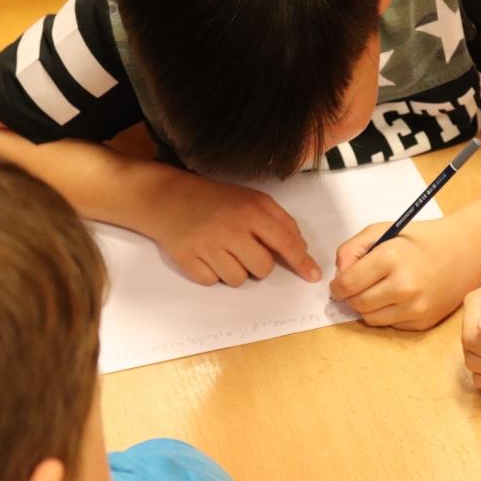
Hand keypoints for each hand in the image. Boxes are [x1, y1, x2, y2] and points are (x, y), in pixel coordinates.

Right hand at [147, 172, 321, 286]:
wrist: (166, 197)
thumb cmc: (215, 200)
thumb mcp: (251, 199)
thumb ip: (280, 221)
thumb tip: (300, 247)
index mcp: (251, 210)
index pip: (285, 242)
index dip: (302, 262)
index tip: (313, 276)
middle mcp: (230, 228)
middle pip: (263, 269)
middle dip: (258, 265)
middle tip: (243, 249)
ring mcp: (207, 245)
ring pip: (238, 280)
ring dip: (234, 270)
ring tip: (222, 250)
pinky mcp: (187, 259)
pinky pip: (212, 282)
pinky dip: (212, 274)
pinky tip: (205, 255)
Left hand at [330, 218, 478, 330]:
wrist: (465, 252)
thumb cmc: (420, 240)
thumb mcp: (383, 231)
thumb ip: (352, 250)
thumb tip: (339, 276)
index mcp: (391, 258)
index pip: (347, 285)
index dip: (337, 286)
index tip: (339, 283)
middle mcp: (404, 286)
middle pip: (357, 304)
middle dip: (350, 296)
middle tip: (357, 286)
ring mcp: (415, 307)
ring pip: (370, 319)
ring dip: (367, 307)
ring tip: (378, 290)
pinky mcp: (423, 322)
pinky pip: (390, 324)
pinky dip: (387, 313)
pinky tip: (398, 297)